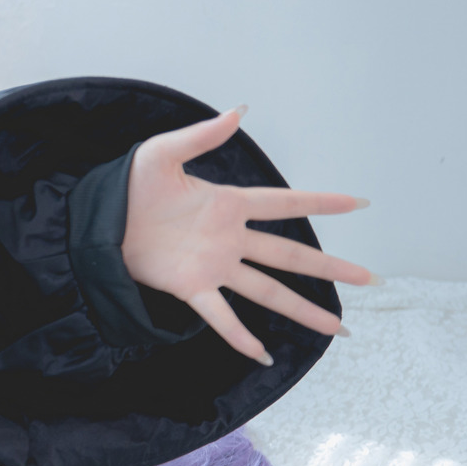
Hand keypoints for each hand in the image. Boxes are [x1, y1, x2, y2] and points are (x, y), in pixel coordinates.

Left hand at [121, 106, 374, 364]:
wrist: (96, 219)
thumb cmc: (127, 185)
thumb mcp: (162, 152)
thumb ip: (203, 136)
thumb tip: (239, 110)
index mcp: (227, 203)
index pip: (285, 202)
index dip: (322, 201)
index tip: (360, 203)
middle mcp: (229, 239)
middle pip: (290, 254)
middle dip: (330, 266)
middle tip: (370, 277)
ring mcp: (213, 266)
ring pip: (268, 291)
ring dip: (303, 309)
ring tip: (338, 328)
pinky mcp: (189, 287)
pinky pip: (220, 316)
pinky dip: (240, 337)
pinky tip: (264, 355)